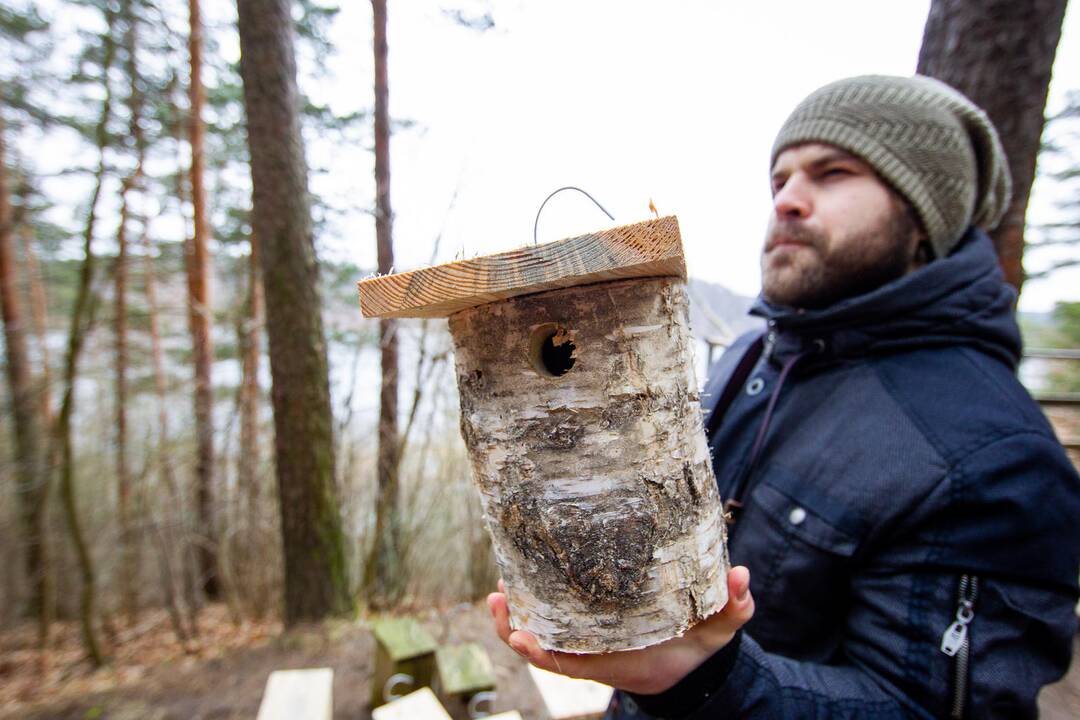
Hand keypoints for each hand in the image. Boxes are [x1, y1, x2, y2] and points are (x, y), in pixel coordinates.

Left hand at [487, 566, 753, 694]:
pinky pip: (550, 620)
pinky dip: (530, 605)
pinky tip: (516, 578)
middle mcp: (595, 651)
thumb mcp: (718, 630)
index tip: (522, 636)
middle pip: (543, 646)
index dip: (543, 652)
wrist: (689, 663)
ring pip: (540, 632)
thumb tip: (741, 576)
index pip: (573, 661)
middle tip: (498, 594)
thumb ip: (732, 607)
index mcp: (619, 658)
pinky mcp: (585, 624)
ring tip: (498, 587)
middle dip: (514, 625)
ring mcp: (586, 639)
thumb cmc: (697, 647)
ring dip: (514, 614)